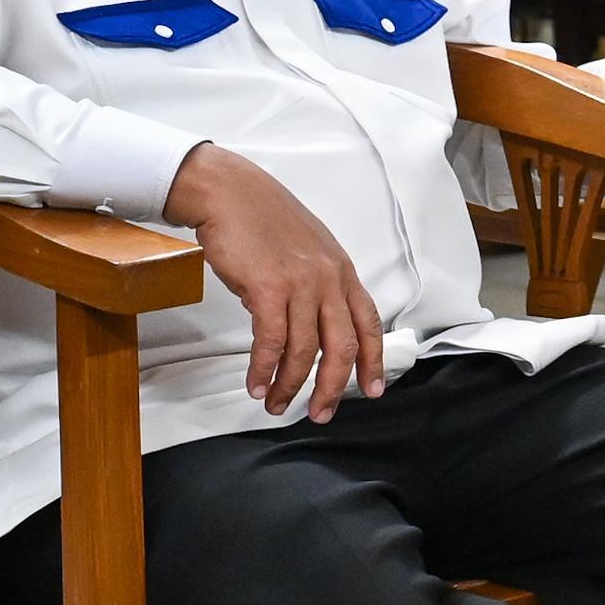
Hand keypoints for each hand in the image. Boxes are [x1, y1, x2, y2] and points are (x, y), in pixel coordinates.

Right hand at [163, 143, 383, 420]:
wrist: (230, 192)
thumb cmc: (264, 221)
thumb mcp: (308, 251)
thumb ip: (318, 285)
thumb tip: (314, 323)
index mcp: (342, 272)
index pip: (368, 323)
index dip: (373, 360)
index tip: (373, 390)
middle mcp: (329, 279)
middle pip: (342, 345)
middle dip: (333, 386)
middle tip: (321, 413)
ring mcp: (300, 283)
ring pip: (304, 349)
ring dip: (290, 384)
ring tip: (276, 404)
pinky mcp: (267, 287)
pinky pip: (270, 340)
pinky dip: (264, 368)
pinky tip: (256, 385)